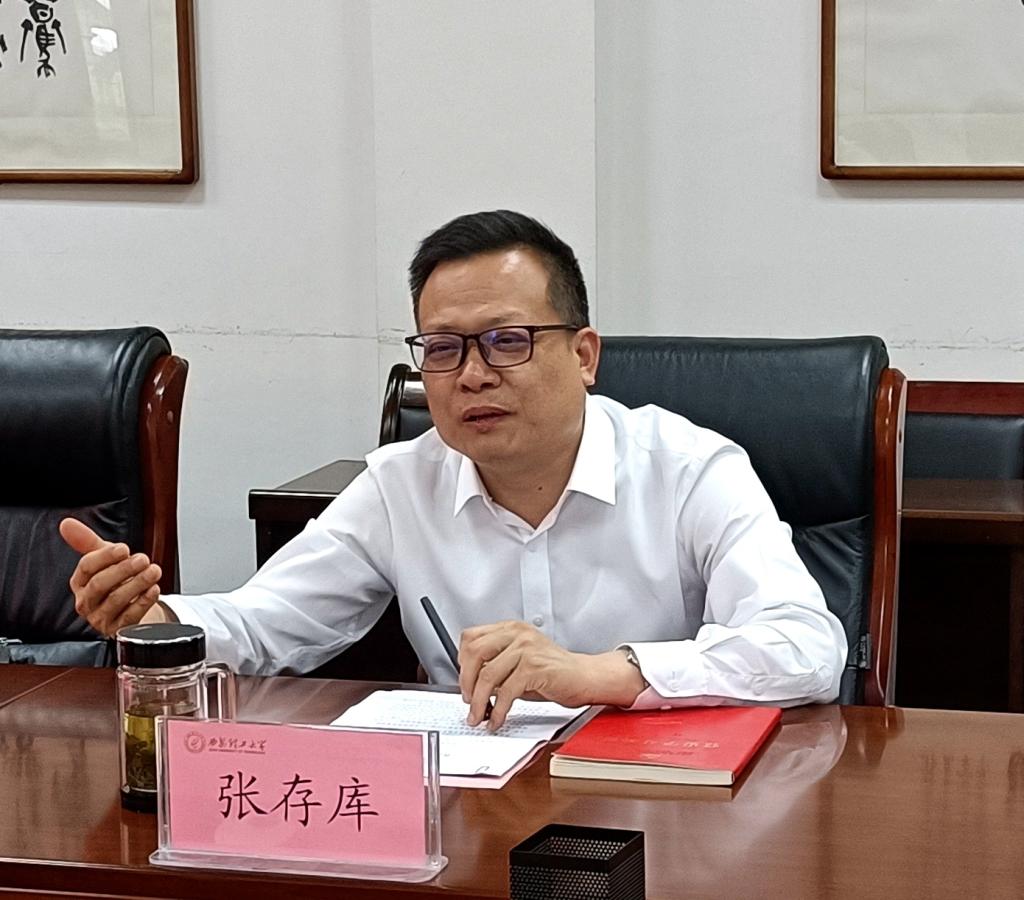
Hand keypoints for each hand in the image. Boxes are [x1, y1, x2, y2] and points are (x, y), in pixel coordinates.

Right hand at [59, 518, 165, 636]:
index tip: (124, 548)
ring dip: (138, 583)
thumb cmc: (115, 580)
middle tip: (143, 559)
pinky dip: (144, 601)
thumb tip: (67, 523)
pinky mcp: (118, 630)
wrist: (130, 607)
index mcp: (80, 582)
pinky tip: (154, 589)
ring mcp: (101, 617)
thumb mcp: (104, 558)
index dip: (105, 556)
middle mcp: (87, 601)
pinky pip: (130, 617)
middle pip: (100, 584)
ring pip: (117, 600)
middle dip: (123, 569)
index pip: (86, 567)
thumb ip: (87, 541)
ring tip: (154, 570)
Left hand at [458, 620, 645, 729]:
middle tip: (468, 701)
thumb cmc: (553, 671)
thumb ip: (496, 664)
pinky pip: (506, 692)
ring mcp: (526, 649)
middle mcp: (517, 634)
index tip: (464, 681)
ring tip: (479, 716)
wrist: (584, 676)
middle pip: (474, 653)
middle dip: (466, 682)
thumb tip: (470, 684)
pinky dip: (498, 711)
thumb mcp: (519, 660)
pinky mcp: (534, 668)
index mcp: (510, 629)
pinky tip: (498, 719)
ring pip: (487, 675)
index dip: (461, 661)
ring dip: (479, 702)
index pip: (471, 637)